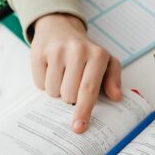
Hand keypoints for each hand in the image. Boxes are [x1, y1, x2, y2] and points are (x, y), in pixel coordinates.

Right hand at [31, 13, 121, 132]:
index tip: (79, 127)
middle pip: (69, 95)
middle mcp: (77, 51)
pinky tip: (51, 70)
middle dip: (70, 98)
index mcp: (97, 55)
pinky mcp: (39, 52)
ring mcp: (56, 51)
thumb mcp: (106, 61)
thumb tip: (116, 97)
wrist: (60, 27)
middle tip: (73, 84)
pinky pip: (39, 84)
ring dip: (57, 90)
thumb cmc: (86, 51)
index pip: (89, 89)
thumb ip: (113, 79)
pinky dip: (45, 83)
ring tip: (63, 75)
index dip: (84, 110)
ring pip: (53, 91)